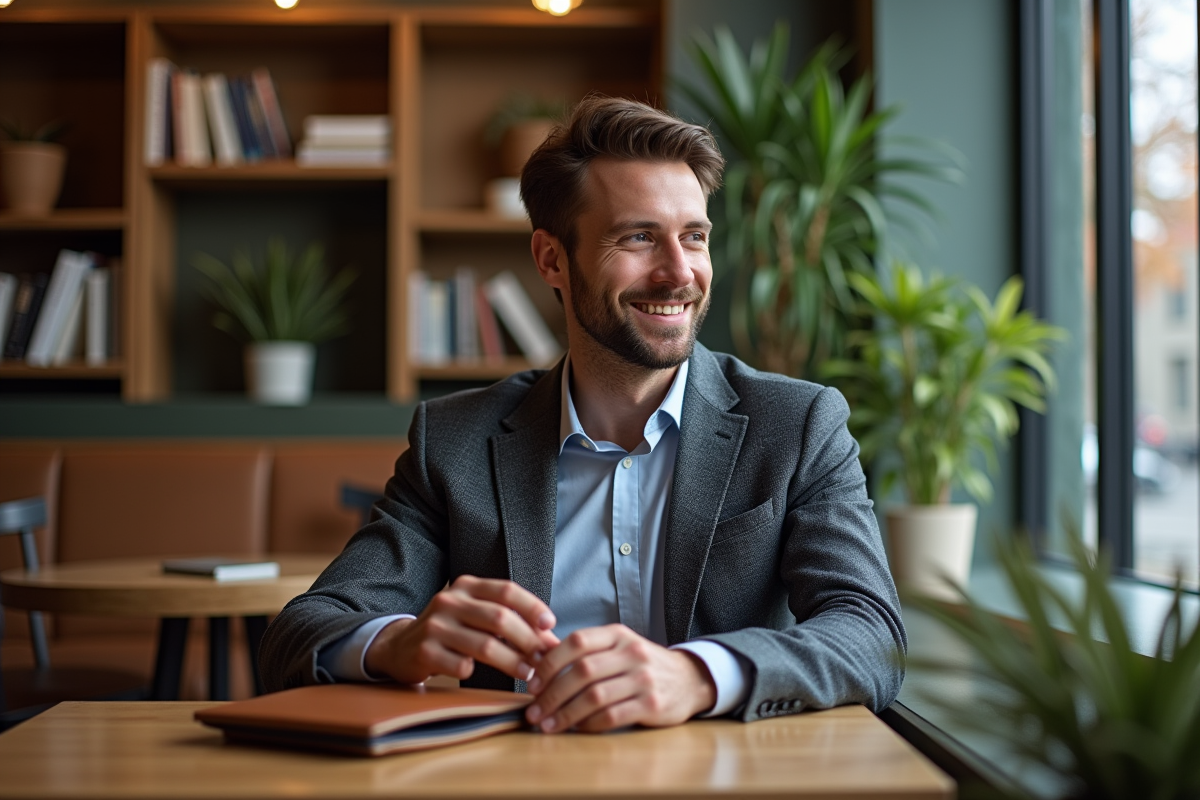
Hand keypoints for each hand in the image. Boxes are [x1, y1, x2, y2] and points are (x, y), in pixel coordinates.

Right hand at [365, 575, 558, 684]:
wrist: (401, 646)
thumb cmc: (451, 631)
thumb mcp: (475, 616)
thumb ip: (510, 622)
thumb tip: (552, 640)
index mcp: (466, 587)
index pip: (507, 591)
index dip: (532, 607)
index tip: (551, 624)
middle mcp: (449, 600)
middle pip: (500, 618)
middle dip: (528, 640)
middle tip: (545, 659)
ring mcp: (435, 625)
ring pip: (485, 645)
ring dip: (513, 662)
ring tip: (528, 673)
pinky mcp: (424, 651)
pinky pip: (461, 665)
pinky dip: (477, 672)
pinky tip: (483, 676)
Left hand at [524, 624, 715, 732]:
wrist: (689, 680)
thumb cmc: (642, 665)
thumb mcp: (618, 647)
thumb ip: (585, 651)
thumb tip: (538, 659)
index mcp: (618, 635)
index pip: (577, 642)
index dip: (549, 663)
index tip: (532, 683)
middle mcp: (631, 653)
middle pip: (582, 671)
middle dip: (552, 694)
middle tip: (535, 711)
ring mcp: (643, 678)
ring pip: (594, 696)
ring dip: (566, 714)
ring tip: (549, 725)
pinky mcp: (652, 704)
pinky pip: (612, 716)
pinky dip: (589, 725)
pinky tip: (578, 729)